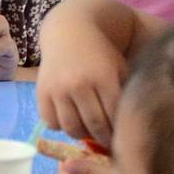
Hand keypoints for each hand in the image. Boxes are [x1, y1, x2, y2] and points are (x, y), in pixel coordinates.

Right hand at [35, 27, 123, 145]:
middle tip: (109, 141)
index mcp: (103, 77)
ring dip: (82, 134)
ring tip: (89, 130)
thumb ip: (125, 94)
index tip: (124, 137)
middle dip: (104, 137)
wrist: (68, 32)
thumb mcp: (119, 68)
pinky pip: (51, 122)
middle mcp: (78, 84)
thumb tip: (131, 127)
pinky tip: (70, 119)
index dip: (121, 130)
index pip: (114, 116)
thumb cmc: (100, 53)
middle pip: (95, 125)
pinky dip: (61, 126)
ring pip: (71, 128)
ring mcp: (58, 89)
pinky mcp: (41, 92)